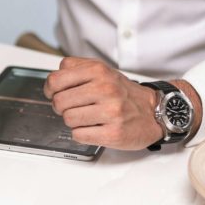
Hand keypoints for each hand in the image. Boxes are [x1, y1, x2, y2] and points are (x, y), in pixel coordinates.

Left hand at [44, 57, 162, 149]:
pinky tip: (94, 128)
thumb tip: (52, 81)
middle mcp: (105, 89)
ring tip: (87, 118)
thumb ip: (75, 68)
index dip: (50, 90)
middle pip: (59, 102)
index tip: (55, 94)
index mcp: (99, 71)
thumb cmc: (122, 92)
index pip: (55, 80)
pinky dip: (82, 134)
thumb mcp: (101, 71)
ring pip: (68, 119)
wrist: (153, 111)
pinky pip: (78, 135)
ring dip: (73, 121)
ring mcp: (111, 112)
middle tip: (75, 108)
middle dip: (62, 107)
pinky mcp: (113, 133)